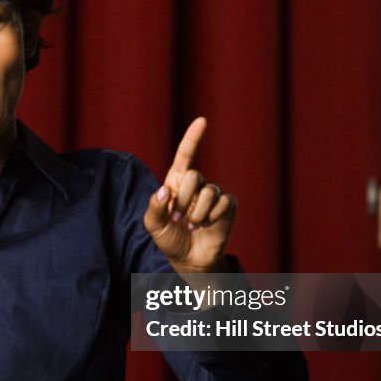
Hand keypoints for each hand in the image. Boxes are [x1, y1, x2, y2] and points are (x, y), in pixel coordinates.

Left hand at [144, 117, 236, 272]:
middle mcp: (196, 185)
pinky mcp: (227, 207)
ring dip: (198, 213)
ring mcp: (213, 195)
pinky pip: (225, 202)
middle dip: (184, 199)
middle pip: (195, 176)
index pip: (185, 155)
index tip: (202, 121)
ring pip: (210, 192)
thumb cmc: (168, 239)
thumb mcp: (153, 225)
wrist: (188, 260)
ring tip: (193, 226)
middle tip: (178, 218)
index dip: (193, 138)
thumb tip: (164, 191)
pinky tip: (208, 226)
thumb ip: (154, 207)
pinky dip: (214, 216)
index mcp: (176, 183)